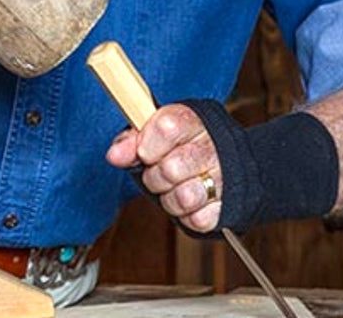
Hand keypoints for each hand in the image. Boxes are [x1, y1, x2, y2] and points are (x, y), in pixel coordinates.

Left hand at [105, 104, 224, 232]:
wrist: (223, 164)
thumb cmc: (181, 146)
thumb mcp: (154, 133)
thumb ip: (131, 141)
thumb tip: (115, 155)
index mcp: (192, 121)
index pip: (167, 128)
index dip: (147, 144)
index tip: (144, 152)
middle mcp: (212, 147)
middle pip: (171, 168)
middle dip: (155, 177)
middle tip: (159, 172)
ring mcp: (223, 177)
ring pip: (184, 198)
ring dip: (170, 199)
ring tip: (174, 188)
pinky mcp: (227, 206)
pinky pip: (197, 219)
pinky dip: (187, 216)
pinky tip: (191, 202)